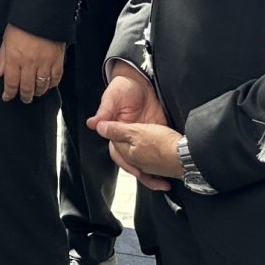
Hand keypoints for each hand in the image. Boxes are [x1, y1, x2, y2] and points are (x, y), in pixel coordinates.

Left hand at [0, 23, 65, 103]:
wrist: (42, 14)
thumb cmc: (22, 24)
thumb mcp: (6, 39)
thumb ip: (3, 58)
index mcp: (15, 58)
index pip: (11, 83)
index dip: (9, 93)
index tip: (7, 97)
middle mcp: (29, 63)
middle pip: (26, 87)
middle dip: (24, 96)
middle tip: (24, 99)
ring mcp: (44, 63)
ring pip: (41, 85)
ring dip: (37, 92)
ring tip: (35, 93)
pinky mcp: (57, 60)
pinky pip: (55, 78)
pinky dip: (51, 84)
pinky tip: (48, 85)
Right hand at [90, 63, 172, 189]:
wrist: (143, 80)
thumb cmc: (123, 88)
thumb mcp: (113, 97)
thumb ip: (105, 111)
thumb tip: (92, 123)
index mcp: (116, 133)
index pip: (119, 152)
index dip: (127, 163)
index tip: (137, 171)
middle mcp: (129, 139)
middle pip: (134, 162)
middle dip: (144, 174)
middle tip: (156, 182)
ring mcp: (144, 138)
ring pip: (146, 161)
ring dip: (154, 173)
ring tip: (164, 183)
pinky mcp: (157, 135)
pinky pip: (158, 152)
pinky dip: (163, 162)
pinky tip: (171, 170)